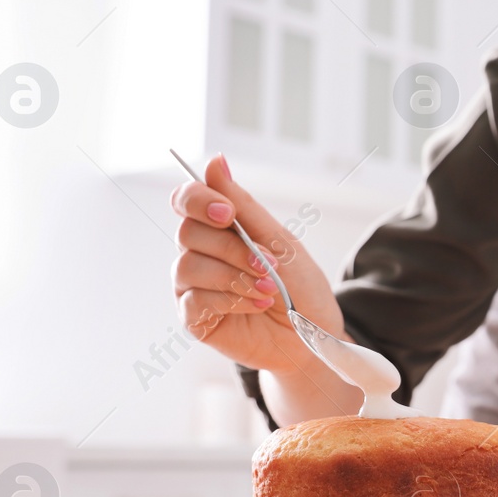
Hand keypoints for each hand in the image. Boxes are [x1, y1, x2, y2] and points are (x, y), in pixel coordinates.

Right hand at [169, 154, 342, 375]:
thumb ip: (244, 205)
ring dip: (235, 276)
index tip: (228, 214)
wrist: (312, 335)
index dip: (199, 200)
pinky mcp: (194, 317)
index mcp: (218, 228)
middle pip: (188, 233)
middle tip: (266, 265)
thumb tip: (216, 161)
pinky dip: (231, 300)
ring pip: (188, 266)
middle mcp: (199, 253)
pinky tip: (256, 305)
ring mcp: (193, 285)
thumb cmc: (299, 287)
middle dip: (232, 248)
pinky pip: (195, 300)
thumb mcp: (279, 241)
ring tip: (268, 289)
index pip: (186, 200)